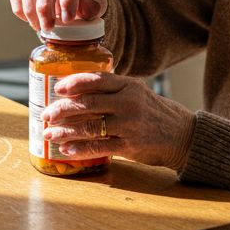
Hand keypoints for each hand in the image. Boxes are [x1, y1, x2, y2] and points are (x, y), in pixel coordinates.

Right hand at [9, 0, 104, 32]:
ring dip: (31, 10)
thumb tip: (85, 10)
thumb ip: (95, 5)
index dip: (68, 1)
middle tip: (48, 28)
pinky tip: (28, 20)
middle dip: (46, 8)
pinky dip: (19, 8)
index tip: (68, 20)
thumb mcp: (98, 1)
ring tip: (39, 27)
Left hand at [41, 72, 194, 170]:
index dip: (74, 83)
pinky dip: (79, 149)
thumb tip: (77, 93)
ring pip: (89, 126)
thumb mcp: (138, 93)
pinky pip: (98, 147)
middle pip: (88, 103)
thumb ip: (113, 91)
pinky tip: (66, 149)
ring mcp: (129, 125)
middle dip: (62, 109)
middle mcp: (128, 103)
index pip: (97, 80)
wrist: (183, 136)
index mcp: (129, 86)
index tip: (58, 88)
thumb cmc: (154, 114)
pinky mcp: (129, 146)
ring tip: (49, 134)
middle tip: (46, 114)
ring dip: (65, 131)